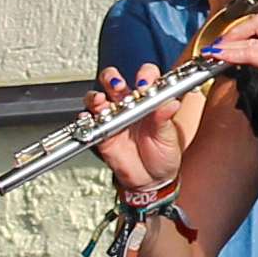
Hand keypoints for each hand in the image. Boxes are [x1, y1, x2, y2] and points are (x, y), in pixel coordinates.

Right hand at [85, 68, 183, 201]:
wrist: (152, 180)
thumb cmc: (164, 154)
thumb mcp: (169, 137)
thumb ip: (166, 119)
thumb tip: (171, 103)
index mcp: (149, 100)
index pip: (145, 77)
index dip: (144, 76)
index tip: (144, 84)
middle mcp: (129, 104)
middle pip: (114, 81)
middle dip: (113, 79)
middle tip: (118, 86)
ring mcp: (113, 117)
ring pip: (97, 98)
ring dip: (96, 96)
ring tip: (100, 101)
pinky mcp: (102, 133)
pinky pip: (89, 122)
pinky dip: (86, 118)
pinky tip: (89, 119)